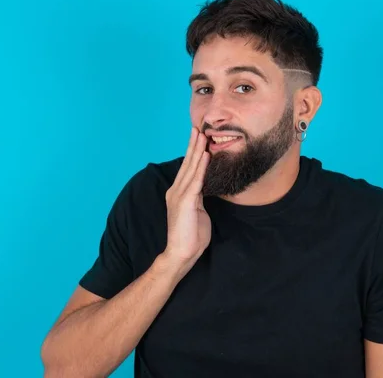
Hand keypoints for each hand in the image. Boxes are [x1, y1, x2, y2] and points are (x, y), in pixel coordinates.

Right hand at [161, 127, 210, 276]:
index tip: (199, 138)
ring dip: (197, 150)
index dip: (193, 152)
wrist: (181, 253)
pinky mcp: (186, 202)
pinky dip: (201, 167)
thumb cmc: (191, 235)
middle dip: (194, 145)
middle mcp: (176, 191)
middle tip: (198, 128)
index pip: (187, 168)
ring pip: (191, 168)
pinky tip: (206, 155)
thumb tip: (205, 187)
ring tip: (202, 135)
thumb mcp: (197, 211)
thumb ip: (199, 197)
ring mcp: (179, 195)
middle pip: (187, 163)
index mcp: (178, 193)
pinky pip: (196, 180)